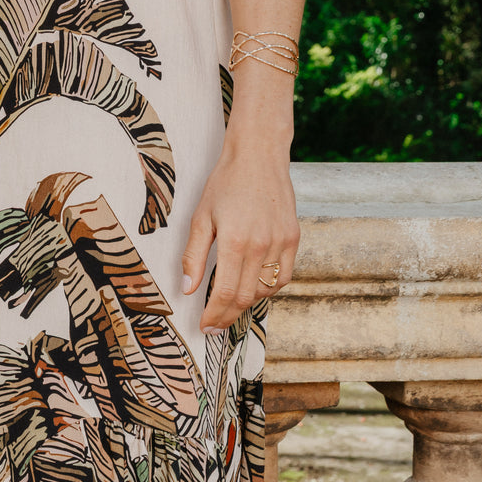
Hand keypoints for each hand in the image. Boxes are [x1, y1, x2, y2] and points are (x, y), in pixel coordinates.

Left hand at [181, 140, 298, 333]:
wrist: (258, 155)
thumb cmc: (225, 183)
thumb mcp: (201, 217)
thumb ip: (193, 256)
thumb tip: (187, 290)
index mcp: (235, 241)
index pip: (226, 293)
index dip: (215, 315)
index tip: (205, 326)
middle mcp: (262, 246)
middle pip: (247, 297)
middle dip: (228, 315)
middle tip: (214, 322)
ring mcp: (281, 242)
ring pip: (267, 290)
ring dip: (249, 302)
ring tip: (231, 302)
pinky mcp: (294, 238)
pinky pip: (284, 276)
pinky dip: (270, 287)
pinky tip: (255, 283)